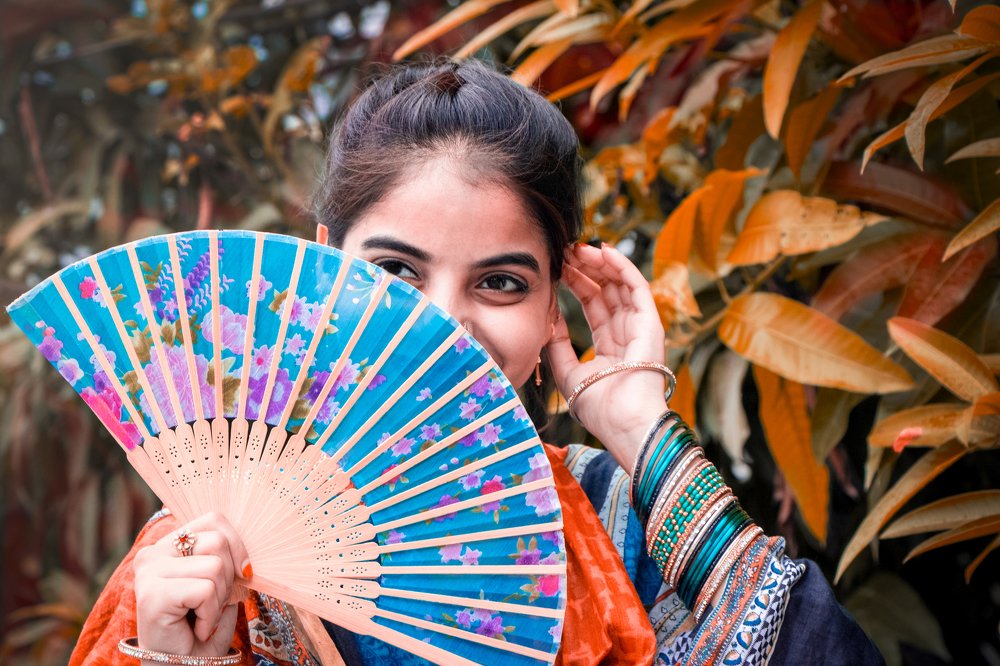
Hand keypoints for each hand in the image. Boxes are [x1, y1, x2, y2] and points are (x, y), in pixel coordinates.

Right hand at [133, 512, 250, 656]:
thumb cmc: (203, 627)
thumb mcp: (222, 582)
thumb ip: (228, 555)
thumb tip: (250, 541)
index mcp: (169, 544)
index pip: (214, 519)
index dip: (237, 547)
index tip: (239, 575)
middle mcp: (153, 553)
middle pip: (218, 541)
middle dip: (228, 578)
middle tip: (210, 605)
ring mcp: (149, 572)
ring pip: (215, 566)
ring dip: (219, 599)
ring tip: (201, 616)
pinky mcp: (152, 594)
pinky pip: (206, 590)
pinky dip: (210, 614)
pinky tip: (196, 627)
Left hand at [547, 243, 668, 470]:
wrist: (622, 421)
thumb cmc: (598, 406)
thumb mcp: (568, 372)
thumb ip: (557, 345)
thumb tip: (546, 317)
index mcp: (610, 347)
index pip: (593, 306)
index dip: (576, 285)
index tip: (558, 268)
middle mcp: (627, 334)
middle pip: (606, 292)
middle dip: (585, 269)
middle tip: (565, 251)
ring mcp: (641, 327)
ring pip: (620, 285)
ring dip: (600, 263)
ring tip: (578, 247)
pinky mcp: (651, 323)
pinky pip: (636, 286)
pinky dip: (621, 266)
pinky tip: (603, 251)